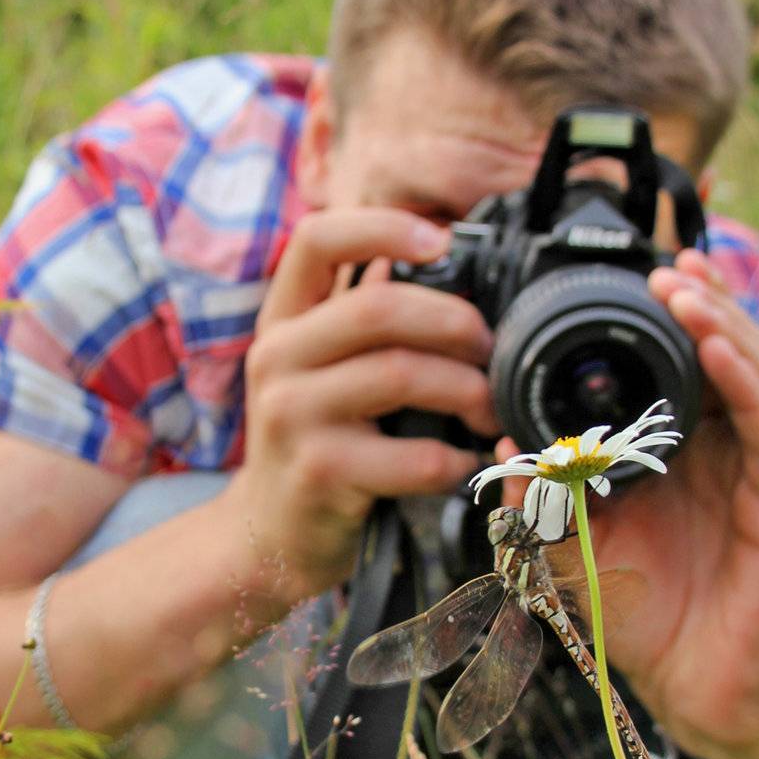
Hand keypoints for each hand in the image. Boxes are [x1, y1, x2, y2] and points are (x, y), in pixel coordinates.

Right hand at [228, 207, 498, 604]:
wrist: (269, 531)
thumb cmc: (314, 441)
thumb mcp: (315, 370)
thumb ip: (359, 324)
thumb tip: (452, 272)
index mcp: (281, 321)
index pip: (317, 239)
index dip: (383, 227)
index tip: (441, 241)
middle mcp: (276, 358)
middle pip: (379, 306)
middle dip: (455, 321)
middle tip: (489, 349)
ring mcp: (293, 416)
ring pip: (403, 374)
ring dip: (467, 390)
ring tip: (487, 410)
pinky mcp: (321, 472)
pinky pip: (415, 454)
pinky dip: (456, 459)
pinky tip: (461, 464)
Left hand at [500, 249, 758, 758]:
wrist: (687, 686)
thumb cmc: (638, 612)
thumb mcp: (569, 547)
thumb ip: (539, 496)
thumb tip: (500, 443)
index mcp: (678, 453)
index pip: (684, 367)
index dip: (673, 319)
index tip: (643, 278)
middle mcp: (723, 452)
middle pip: (725, 355)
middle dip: (700, 304)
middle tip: (667, 268)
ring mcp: (758, 471)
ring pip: (754, 376)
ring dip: (723, 325)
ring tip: (687, 289)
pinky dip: (745, 381)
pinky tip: (718, 347)